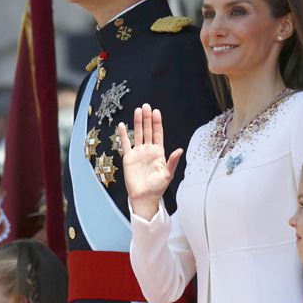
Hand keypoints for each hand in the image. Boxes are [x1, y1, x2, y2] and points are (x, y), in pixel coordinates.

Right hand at [120, 104, 182, 220]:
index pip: (158, 134)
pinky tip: (122, 125)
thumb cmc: (157, 188)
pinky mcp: (129, 158)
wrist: (144, 197)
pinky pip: (125, 143)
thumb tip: (180, 150)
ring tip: (137, 110)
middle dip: (147, 118)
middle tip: (146, 106)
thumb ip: (172, 161)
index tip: (156, 112)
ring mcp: (138, 153)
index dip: (157, 123)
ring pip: (137, 134)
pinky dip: (123, 134)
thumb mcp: (168, 174)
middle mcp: (148, 150)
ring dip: (137, 122)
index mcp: (159, 153)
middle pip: (148, 131)